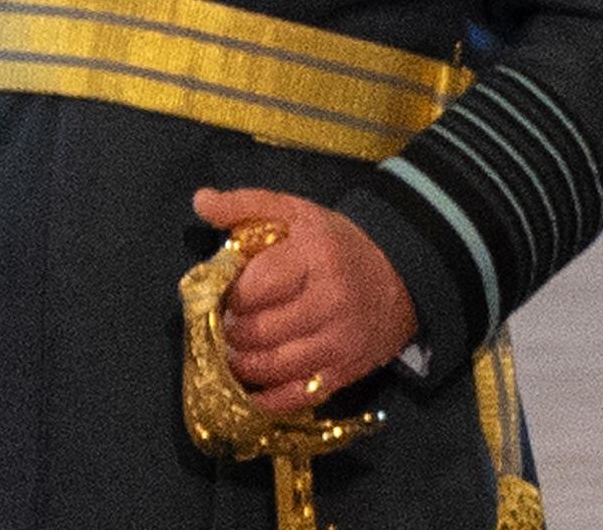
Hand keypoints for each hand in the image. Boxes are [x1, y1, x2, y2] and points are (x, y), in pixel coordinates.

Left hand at [192, 186, 417, 414]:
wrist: (401, 273)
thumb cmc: (337, 243)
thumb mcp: (297, 212)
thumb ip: (247, 205)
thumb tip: (201, 200)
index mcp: (315, 256)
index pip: (255, 287)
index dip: (230, 293)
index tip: (228, 291)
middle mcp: (330, 301)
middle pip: (259, 331)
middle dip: (232, 330)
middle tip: (230, 322)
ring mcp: (339, 342)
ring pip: (272, 367)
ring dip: (241, 364)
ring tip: (234, 350)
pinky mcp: (345, 372)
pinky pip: (296, 398)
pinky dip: (266, 400)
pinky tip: (249, 390)